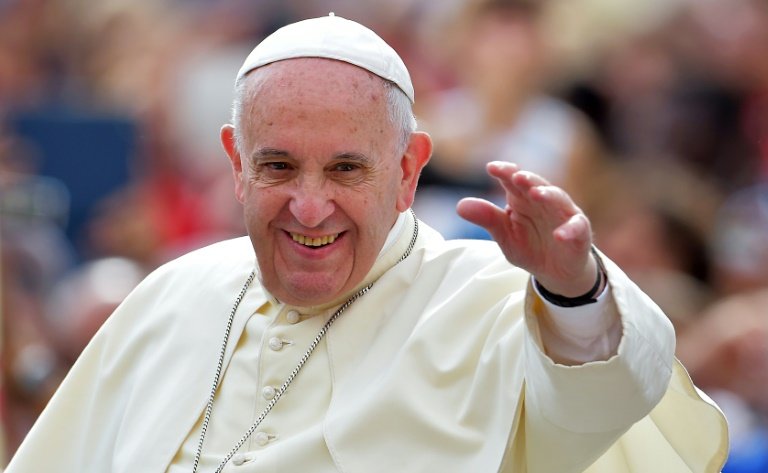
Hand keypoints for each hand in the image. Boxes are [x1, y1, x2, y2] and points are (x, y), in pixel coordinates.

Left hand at [456, 161, 597, 295]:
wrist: (554, 271)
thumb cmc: (530, 247)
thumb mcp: (504, 235)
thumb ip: (486, 218)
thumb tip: (459, 205)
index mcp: (522, 198)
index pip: (512, 180)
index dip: (504, 172)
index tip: (491, 167)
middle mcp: (543, 201)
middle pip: (536, 184)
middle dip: (528, 179)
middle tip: (516, 176)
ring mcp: (563, 214)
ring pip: (558, 199)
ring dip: (549, 195)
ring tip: (537, 194)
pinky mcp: (579, 232)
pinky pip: (577, 228)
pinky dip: (570, 230)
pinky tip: (560, 234)